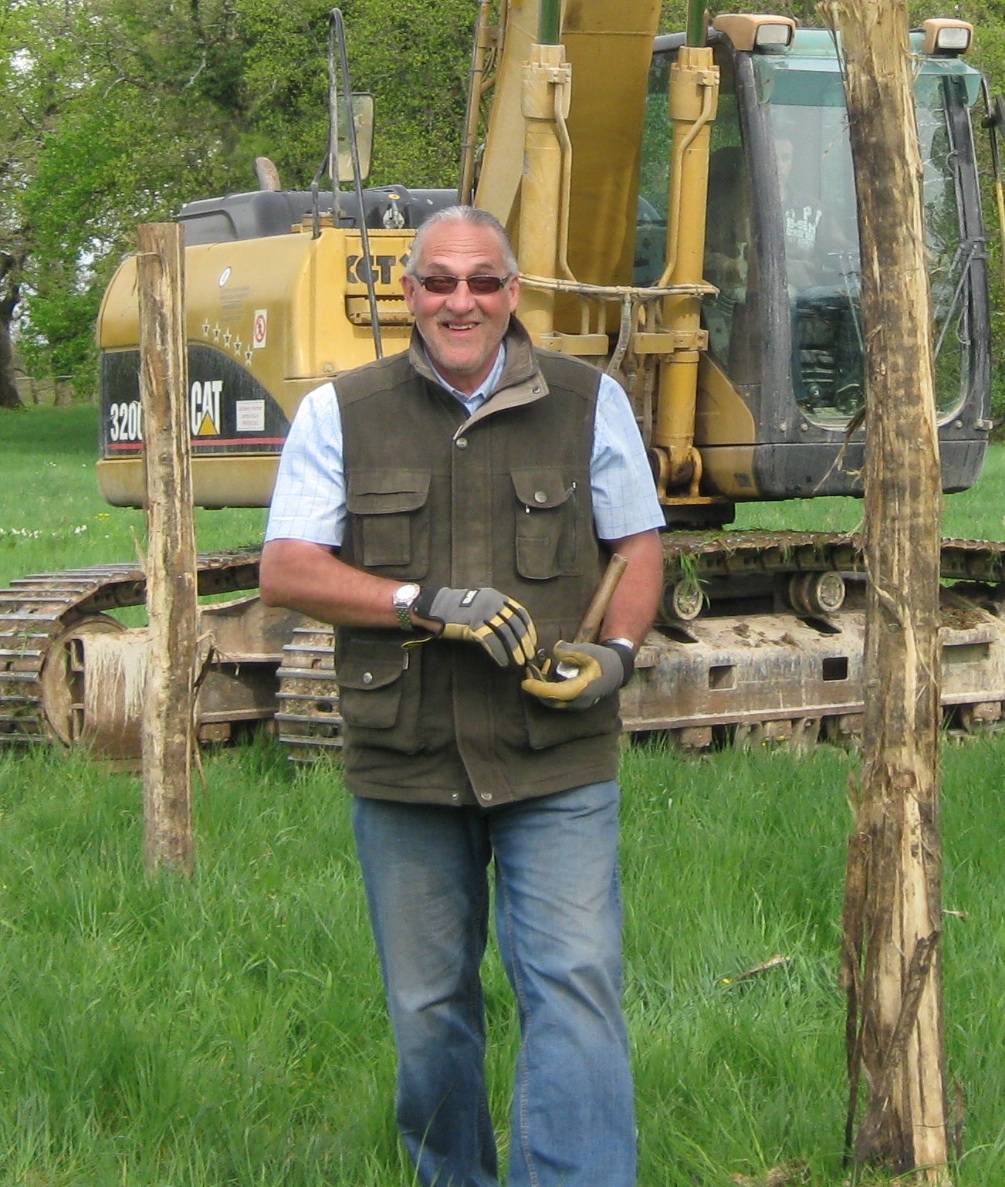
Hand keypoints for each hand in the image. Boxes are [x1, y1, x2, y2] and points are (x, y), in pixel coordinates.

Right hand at [415, 586, 537, 667]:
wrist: (437, 606)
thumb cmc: (458, 608)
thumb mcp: (481, 603)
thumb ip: (496, 612)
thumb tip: (512, 632)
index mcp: (497, 597)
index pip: (520, 612)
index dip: (529, 629)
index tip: (533, 642)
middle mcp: (492, 603)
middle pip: (514, 624)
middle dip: (524, 642)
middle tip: (529, 655)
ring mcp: (483, 613)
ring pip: (505, 634)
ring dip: (514, 650)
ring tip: (518, 661)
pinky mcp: (473, 625)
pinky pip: (491, 641)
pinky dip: (499, 653)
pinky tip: (503, 661)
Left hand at [520, 640, 632, 710]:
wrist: (616, 669)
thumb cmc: (602, 659)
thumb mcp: (587, 651)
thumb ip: (570, 651)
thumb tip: (555, 650)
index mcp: (582, 690)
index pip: (555, 693)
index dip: (538, 689)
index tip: (524, 682)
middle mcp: (578, 701)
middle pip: (550, 699)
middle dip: (536, 687)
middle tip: (528, 672)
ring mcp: (577, 704)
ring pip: (552, 700)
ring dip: (541, 687)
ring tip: (536, 669)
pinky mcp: (575, 702)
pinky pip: (557, 699)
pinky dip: (548, 688)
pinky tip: (546, 673)